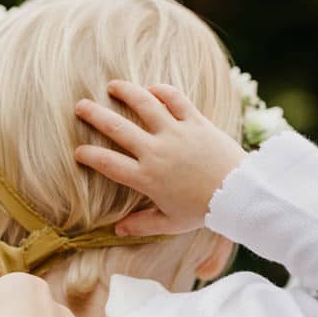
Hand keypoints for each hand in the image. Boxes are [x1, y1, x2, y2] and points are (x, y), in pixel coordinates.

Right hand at [73, 80, 244, 235]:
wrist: (238, 193)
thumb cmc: (204, 210)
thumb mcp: (171, 223)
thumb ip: (142, 224)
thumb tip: (117, 230)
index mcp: (146, 177)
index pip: (108, 163)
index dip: (89, 155)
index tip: (78, 151)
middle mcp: (156, 151)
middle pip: (117, 128)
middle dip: (95, 115)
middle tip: (80, 106)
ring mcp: (175, 133)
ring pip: (144, 104)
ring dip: (125, 92)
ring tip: (112, 86)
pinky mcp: (195, 121)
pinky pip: (175, 99)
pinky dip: (162, 90)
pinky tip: (151, 88)